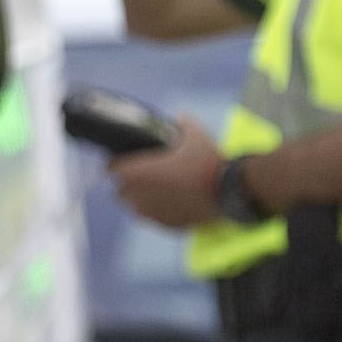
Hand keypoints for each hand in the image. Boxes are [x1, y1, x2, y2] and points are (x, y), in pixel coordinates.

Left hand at [109, 134, 224, 230]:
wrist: (230, 192)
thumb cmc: (208, 162)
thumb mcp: (195, 134)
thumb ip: (182, 123)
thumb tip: (178, 116)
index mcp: (140, 173)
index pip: (111, 169)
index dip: (114, 164)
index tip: (121, 161)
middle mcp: (141, 196)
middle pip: (120, 191)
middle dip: (128, 183)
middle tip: (143, 174)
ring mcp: (153, 214)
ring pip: (135, 208)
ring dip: (140, 199)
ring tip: (156, 190)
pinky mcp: (167, 225)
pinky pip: (154, 219)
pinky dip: (158, 211)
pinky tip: (170, 202)